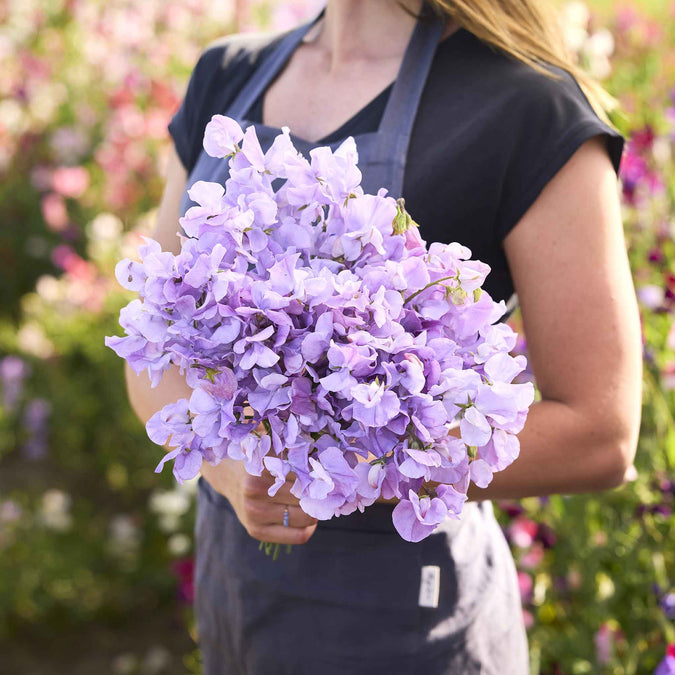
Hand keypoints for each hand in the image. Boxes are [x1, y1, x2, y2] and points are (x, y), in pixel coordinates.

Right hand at [200, 457, 317, 544]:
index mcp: (262, 468)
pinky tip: (309, 519)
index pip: (305, 476)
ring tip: (316, 502)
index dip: (321, 476)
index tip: (329, 476)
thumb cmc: (259, 458)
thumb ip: (292, 446)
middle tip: (327, 490)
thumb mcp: (271, 446)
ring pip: (305, 518)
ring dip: (316, 511)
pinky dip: (309, 528)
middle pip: (307, 498)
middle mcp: (256, 493)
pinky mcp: (257, 532)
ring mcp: (255, 515)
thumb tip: (323, 451)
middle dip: (320, 494)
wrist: (229, 477)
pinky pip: (298, 536)